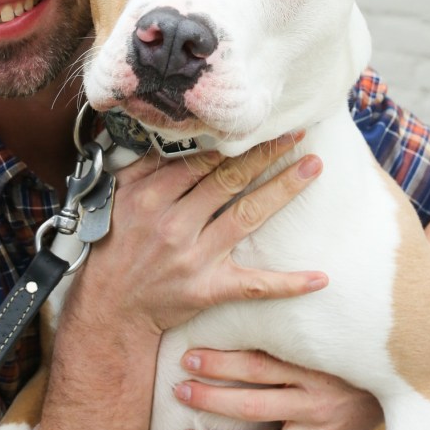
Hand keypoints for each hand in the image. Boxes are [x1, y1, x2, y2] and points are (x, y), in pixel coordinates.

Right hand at [67, 135, 327, 335]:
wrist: (109, 307)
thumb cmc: (113, 247)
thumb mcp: (117, 199)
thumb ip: (143, 166)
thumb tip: (169, 134)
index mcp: (151, 197)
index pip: (201, 160)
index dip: (232, 140)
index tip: (260, 123)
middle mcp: (174, 224)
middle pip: (228, 180)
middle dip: (265, 154)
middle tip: (297, 132)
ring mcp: (193, 258)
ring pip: (246, 216)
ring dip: (282, 189)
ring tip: (312, 167)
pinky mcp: (207, 289)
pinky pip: (253, 285)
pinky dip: (287, 283)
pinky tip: (320, 278)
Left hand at [176, 349, 382, 429]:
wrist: (399, 383)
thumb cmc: (347, 350)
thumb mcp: (321, 335)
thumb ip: (284, 331)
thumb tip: (236, 302)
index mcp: (313, 367)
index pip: (257, 365)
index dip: (219, 362)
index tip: (189, 356)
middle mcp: (315, 403)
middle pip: (252, 405)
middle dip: (210, 399)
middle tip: (179, 390)